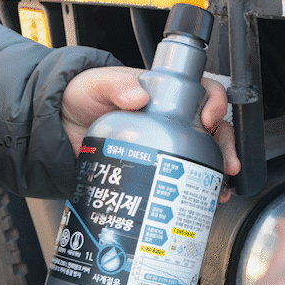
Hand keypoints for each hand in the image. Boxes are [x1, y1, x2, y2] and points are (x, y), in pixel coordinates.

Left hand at [60, 67, 239, 201]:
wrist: (56, 130)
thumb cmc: (78, 99)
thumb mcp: (93, 85)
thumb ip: (114, 84)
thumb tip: (137, 95)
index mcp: (162, 94)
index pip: (201, 91)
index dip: (213, 102)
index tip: (208, 119)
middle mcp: (170, 120)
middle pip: (213, 129)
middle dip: (226, 146)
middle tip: (227, 164)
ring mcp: (166, 145)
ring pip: (206, 155)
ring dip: (219, 173)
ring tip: (222, 189)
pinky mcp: (157, 168)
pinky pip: (186, 178)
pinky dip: (199, 190)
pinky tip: (205, 199)